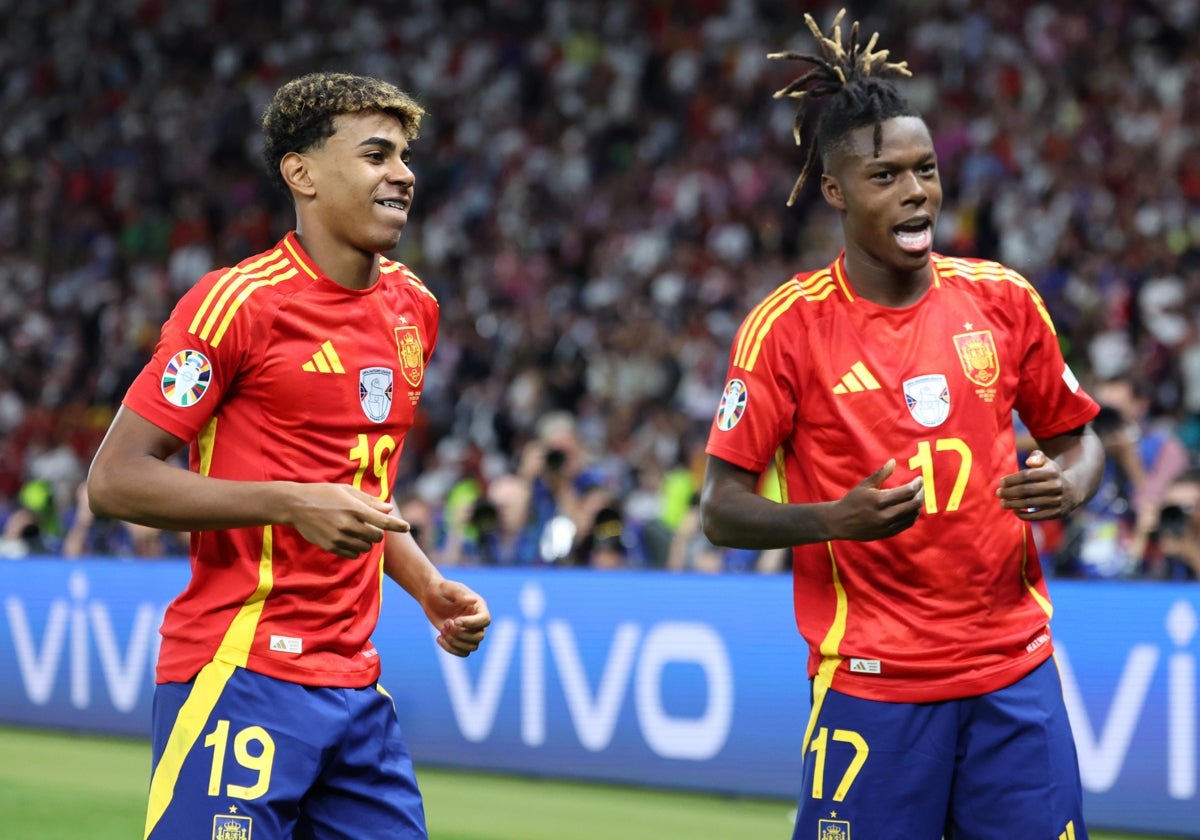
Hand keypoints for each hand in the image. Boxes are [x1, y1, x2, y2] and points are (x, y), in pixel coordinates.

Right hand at [286, 484, 408, 557]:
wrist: (296, 506)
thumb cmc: (324, 494)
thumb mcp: (347, 491)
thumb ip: (369, 501)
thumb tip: (388, 509)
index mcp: (354, 508)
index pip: (382, 520)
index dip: (397, 525)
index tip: (407, 527)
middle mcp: (348, 524)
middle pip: (376, 537)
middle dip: (377, 533)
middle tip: (369, 525)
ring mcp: (339, 537)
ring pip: (365, 547)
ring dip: (366, 541)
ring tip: (356, 531)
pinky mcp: (331, 547)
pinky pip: (353, 554)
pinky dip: (355, 549)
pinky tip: (348, 538)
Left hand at [422, 579, 490, 656]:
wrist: (430, 596)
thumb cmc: (441, 589)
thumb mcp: (448, 588)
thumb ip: (460, 594)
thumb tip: (473, 600)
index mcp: (479, 606)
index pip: (485, 620)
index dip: (472, 623)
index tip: (455, 620)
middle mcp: (477, 621)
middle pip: (479, 636)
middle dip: (460, 633)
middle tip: (446, 623)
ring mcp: (469, 631)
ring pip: (472, 647)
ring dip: (455, 642)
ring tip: (442, 630)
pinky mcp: (460, 639)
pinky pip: (463, 653)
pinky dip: (450, 649)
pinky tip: (439, 637)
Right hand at [829, 459, 923, 540]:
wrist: (840, 522)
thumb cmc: (852, 501)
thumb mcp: (864, 485)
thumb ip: (881, 474)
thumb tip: (893, 461)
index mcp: (879, 500)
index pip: (907, 492)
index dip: (917, 484)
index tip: (920, 479)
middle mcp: (885, 515)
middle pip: (913, 504)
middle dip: (921, 494)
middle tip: (922, 487)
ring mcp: (887, 526)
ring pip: (912, 515)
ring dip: (918, 505)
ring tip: (918, 496)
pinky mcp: (888, 533)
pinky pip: (907, 524)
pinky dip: (912, 515)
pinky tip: (912, 509)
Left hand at [996, 450, 1076, 519]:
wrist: (1074, 491)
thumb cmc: (1053, 475)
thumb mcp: (1047, 462)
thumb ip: (1037, 456)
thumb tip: (1029, 461)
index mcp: (1052, 472)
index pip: (1027, 475)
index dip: (1012, 479)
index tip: (1001, 482)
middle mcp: (1056, 486)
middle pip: (1027, 490)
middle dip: (1009, 492)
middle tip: (998, 493)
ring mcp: (1057, 501)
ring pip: (1030, 503)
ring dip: (1013, 504)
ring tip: (1002, 503)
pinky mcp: (1057, 513)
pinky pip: (1037, 516)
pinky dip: (1024, 514)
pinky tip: (1015, 510)